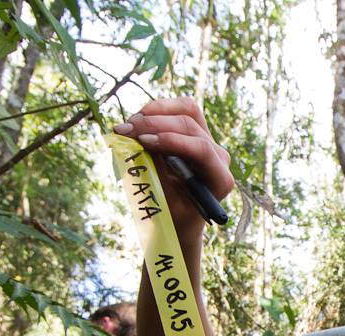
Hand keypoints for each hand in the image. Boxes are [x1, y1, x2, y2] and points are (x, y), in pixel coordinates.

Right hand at [113, 97, 234, 241]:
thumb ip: (156, 173)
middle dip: (155, 124)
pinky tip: (138, 120)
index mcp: (220, 179)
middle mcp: (219, 156)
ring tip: (129, 124)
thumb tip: (136, 143)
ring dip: (155, 112)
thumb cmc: (175, 217)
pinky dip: (157, 111)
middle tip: (124, 130)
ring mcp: (209, 141)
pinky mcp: (197, 131)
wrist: (182, 218)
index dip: (171, 140)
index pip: (202, 149)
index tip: (142, 141)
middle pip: (191, 125)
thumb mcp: (165, 203)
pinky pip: (180, 109)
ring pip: (188, 110)